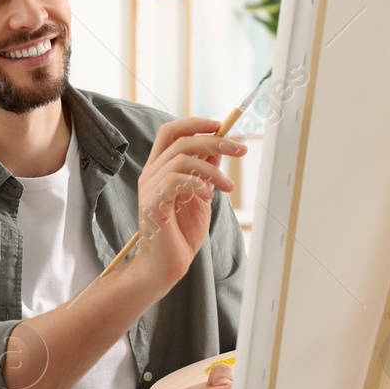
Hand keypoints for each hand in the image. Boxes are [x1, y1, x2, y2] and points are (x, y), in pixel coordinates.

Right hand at [131, 118, 243, 291]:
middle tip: (240, 149)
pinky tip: (208, 196)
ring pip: (182, 159)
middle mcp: (151, 173)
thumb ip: (205, 172)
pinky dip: (197, 183)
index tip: (222, 125)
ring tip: (228, 186)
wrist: (166, 265)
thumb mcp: (201, 195)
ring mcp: (149, 188)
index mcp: (160, 168)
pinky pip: (174, 180)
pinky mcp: (152, 204)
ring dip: (212, 169)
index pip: (171, 132)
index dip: (195, 123)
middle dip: (215, 140)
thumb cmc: (181, 232)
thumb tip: (219, 148)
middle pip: (182, 141)